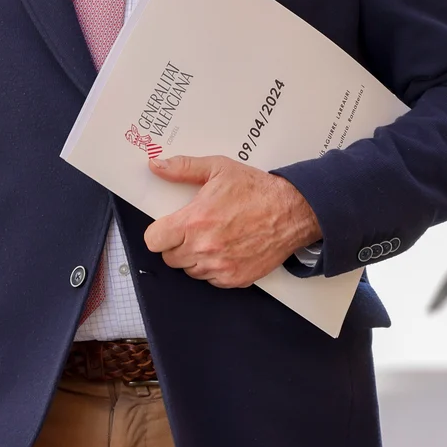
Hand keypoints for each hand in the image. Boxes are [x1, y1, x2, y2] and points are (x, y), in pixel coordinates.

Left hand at [143, 155, 321, 288]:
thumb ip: (183, 168)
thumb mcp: (218, 168)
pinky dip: (214, 269)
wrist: (293, 211)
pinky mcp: (236, 279)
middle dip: (176, 245)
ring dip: (194, 258)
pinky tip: (225, 250)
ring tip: (212, 238)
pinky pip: (211, 280)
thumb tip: (157, 166)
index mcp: (194, 222)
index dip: (158, 233)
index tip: (166, 228)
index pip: (154, 241)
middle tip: (193, 231)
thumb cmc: (257, 190)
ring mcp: (220, 267)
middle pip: (169, 258)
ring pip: (190, 271)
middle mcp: (204, 248)